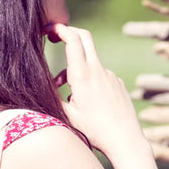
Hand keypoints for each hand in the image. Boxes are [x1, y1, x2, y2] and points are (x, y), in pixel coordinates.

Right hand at [49, 23, 146, 160]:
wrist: (125, 140)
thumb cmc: (95, 131)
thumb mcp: (68, 116)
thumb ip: (53, 97)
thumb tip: (42, 86)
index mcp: (83, 75)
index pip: (73, 39)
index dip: (60, 29)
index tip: (49, 29)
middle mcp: (98, 71)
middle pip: (84, 37)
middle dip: (69, 33)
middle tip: (56, 37)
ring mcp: (110, 75)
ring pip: (89, 61)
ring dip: (75, 68)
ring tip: (67, 93)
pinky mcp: (117, 83)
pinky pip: (100, 75)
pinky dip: (89, 80)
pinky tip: (88, 102)